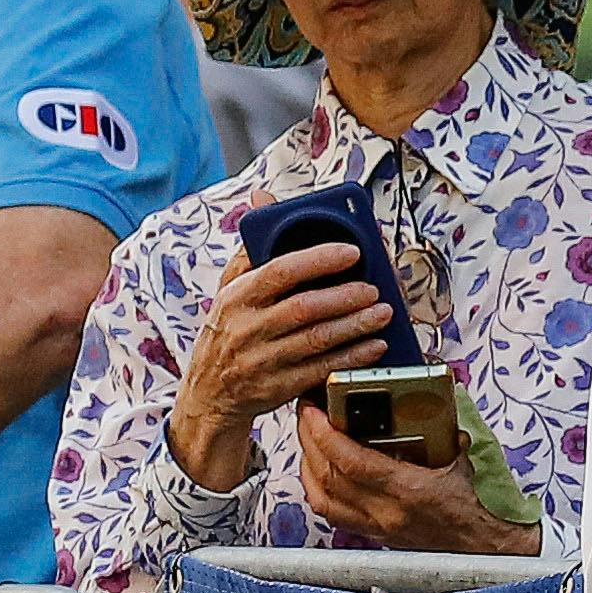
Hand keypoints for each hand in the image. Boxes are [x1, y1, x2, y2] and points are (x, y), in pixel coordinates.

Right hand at [171, 252, 403, 491]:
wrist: (209, 393)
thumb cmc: (227, 332)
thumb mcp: (228, 289)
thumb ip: (252, 247)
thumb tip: (263, 199)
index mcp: (237, 297)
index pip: (279, 272)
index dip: (318, 260)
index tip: (350, 252)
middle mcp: (247, 329)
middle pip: (303, 308)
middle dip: (345, 296)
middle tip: (373, 288)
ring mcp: (262, 361)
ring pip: (317, 340)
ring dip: (355, 326)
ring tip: (382, 313)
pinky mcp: (278, 388)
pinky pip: (321, 370)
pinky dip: (352, 358)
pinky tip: (373, 346)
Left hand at [288, 394, 531, 557]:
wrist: (480, 548)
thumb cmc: (472, 506)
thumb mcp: (460, 461)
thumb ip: (444, 431)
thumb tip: (434, 399)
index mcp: (409, 490)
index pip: (352, 462)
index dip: (325, 434)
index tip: (314, 409)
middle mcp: (387, 512)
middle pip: (329, 475)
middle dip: (309, 440)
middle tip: (305, 413)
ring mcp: (376, 527)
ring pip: (322, 496)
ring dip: (308, 463)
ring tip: (307, 436)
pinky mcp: (373, 535)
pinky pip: (330, 512)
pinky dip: (316, 487)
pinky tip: (317, 470)